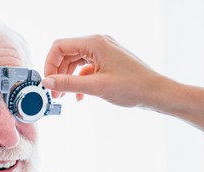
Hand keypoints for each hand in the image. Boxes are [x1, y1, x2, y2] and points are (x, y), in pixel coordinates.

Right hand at [43, 35, 163, 107]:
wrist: (156, 93)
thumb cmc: (133, 87)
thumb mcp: (96, 87)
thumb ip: (69, 83)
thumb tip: (47, 82)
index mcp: (94, 43)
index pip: (60, 47)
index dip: (50, 65)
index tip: (48, 83)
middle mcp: (98, 43)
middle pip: (66, 54)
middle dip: (58, 73)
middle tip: (55, 94)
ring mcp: (103, 52)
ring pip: (75, 62)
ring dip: (67, 79)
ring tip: (65, 96)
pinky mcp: (107, 62)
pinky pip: (86, 68)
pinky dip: (79, 81)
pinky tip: (80, 96)